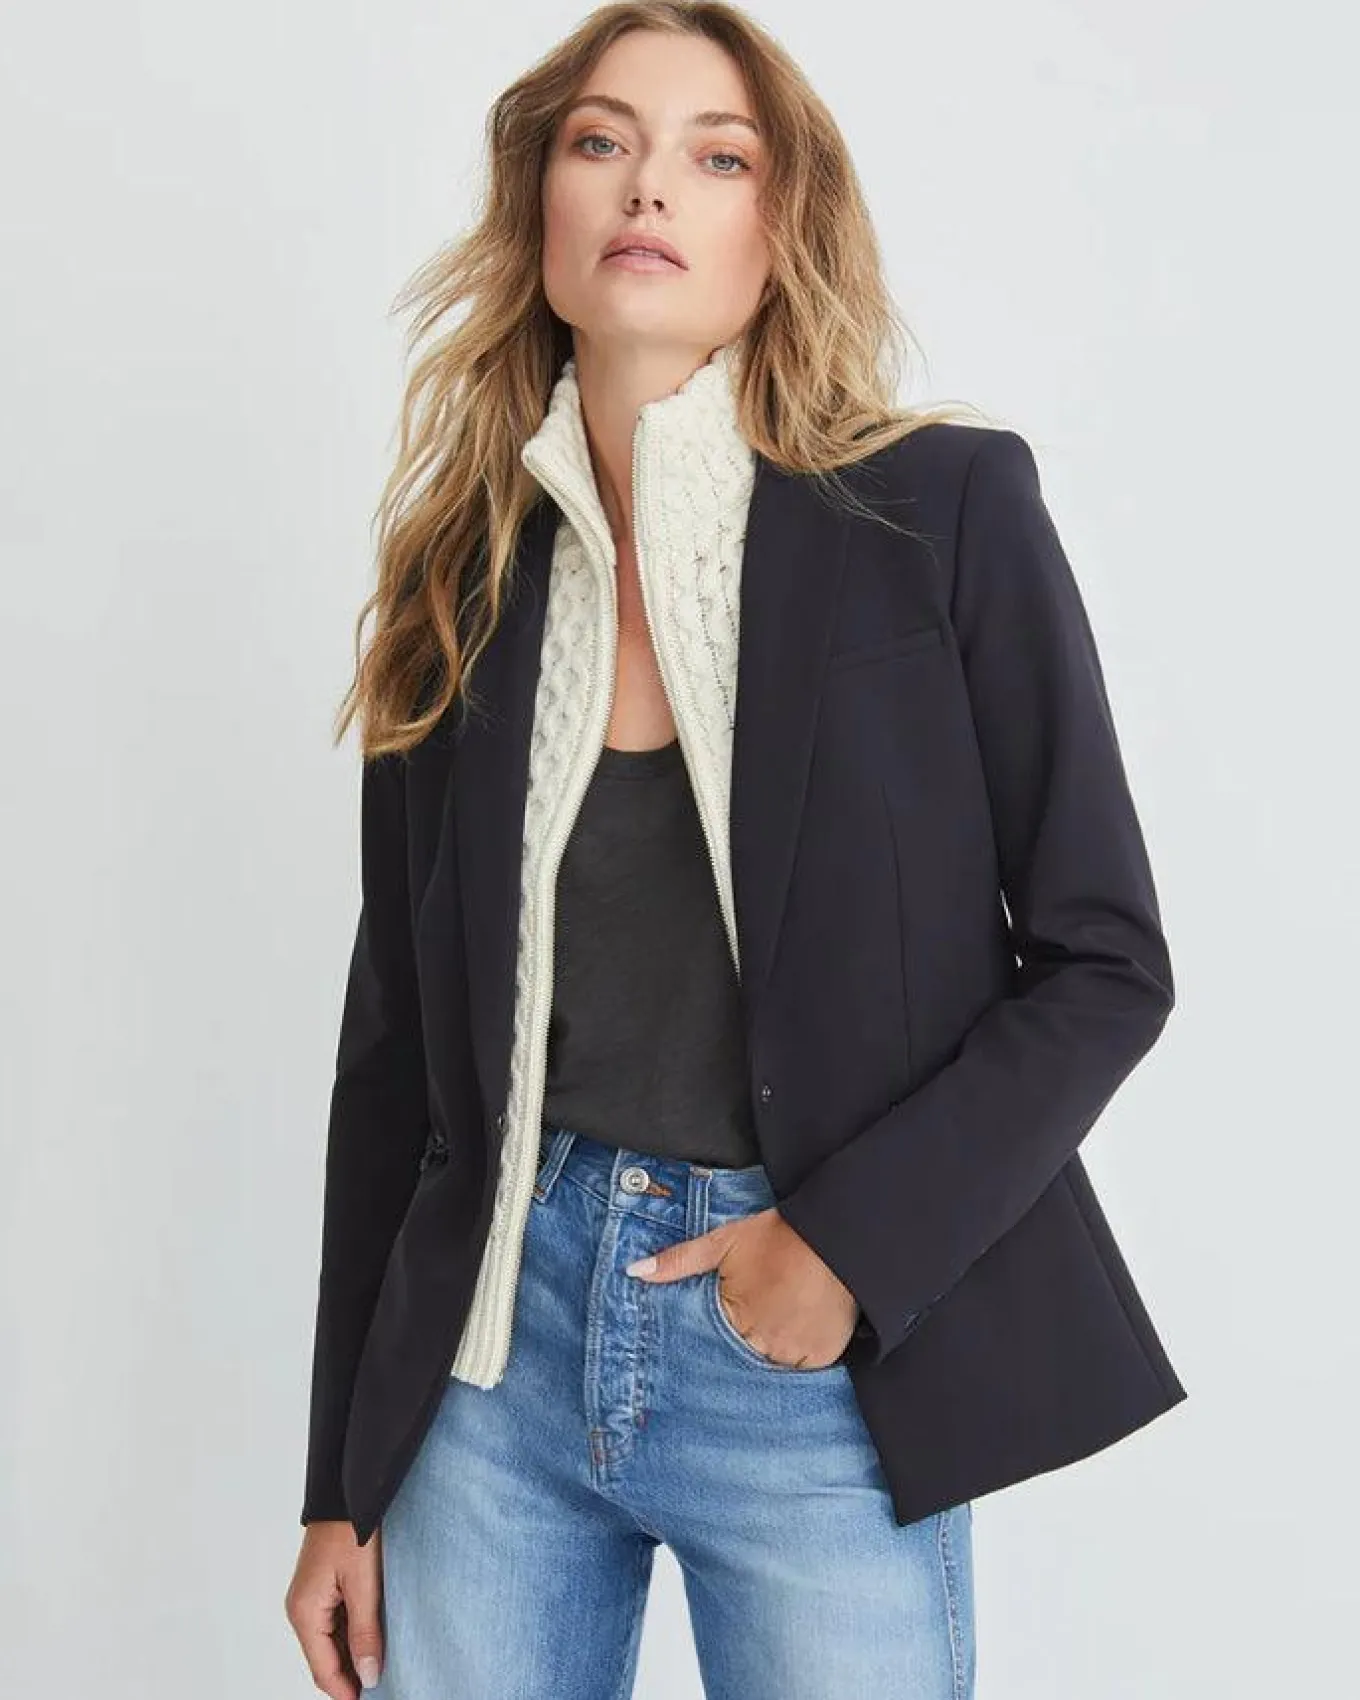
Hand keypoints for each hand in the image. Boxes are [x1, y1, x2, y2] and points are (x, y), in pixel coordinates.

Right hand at [284, 1521, 384, 1697]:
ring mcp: (309, 1599)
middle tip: (385, 1680)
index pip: (323, 1671)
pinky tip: (375, 1634)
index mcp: (304, 1613)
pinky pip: (334, 1623)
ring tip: (385, 1660)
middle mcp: (300, 1610)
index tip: (374, 1697)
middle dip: (351, 1674)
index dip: (347, 1691)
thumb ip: (366, 1632)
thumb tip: (369, 1677)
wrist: (345, 1491)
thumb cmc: (352, 1531)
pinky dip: (352, 1634)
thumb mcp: (364, 1584)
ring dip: (353, 1653)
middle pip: (325, 1659)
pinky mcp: (320, 1588)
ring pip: (331, 1643)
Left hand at [626, 1206, 858, 1368]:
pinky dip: (795, 1357)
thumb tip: (634, 1271)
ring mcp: (795, 1355)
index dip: (710, 1341)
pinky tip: (794, 1333)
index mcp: (734, 1320)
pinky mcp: (822, 1358)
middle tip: (749, 1328)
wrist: (836, 1234)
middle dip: (737, 1352)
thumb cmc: (777, 1236)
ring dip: (766, 1356)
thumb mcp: (724, 1242)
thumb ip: (679, 1260)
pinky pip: (801, 1371)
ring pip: (769, 1369)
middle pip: (740, 1362)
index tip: (720, 1330)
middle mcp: (763, 1345)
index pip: (709, 1348)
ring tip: (771, 1329)